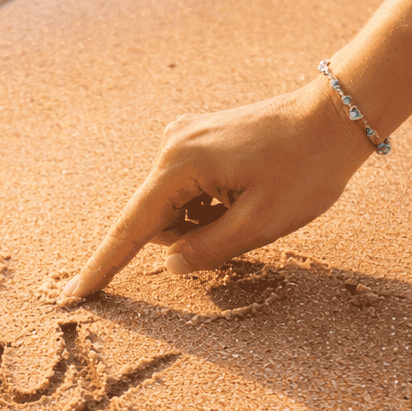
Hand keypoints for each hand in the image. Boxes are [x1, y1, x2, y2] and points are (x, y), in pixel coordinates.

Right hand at [59, 78, 371, 300]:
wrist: (338, 114)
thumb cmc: (307, 168)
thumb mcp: (260, 223)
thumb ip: (208, 250)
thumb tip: (171, 262)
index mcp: (181, 166)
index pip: (131, 229)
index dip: (103, 267)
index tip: (73, 296)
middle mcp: (172, 146)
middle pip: (157, 219)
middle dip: (190, 238)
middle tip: (246, 224)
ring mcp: (185, 137)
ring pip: (176, 206)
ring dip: (205, 220)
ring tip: (254, 204)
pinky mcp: (200, 137)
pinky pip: (191, 188)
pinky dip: (212, 203)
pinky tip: (249, 190)